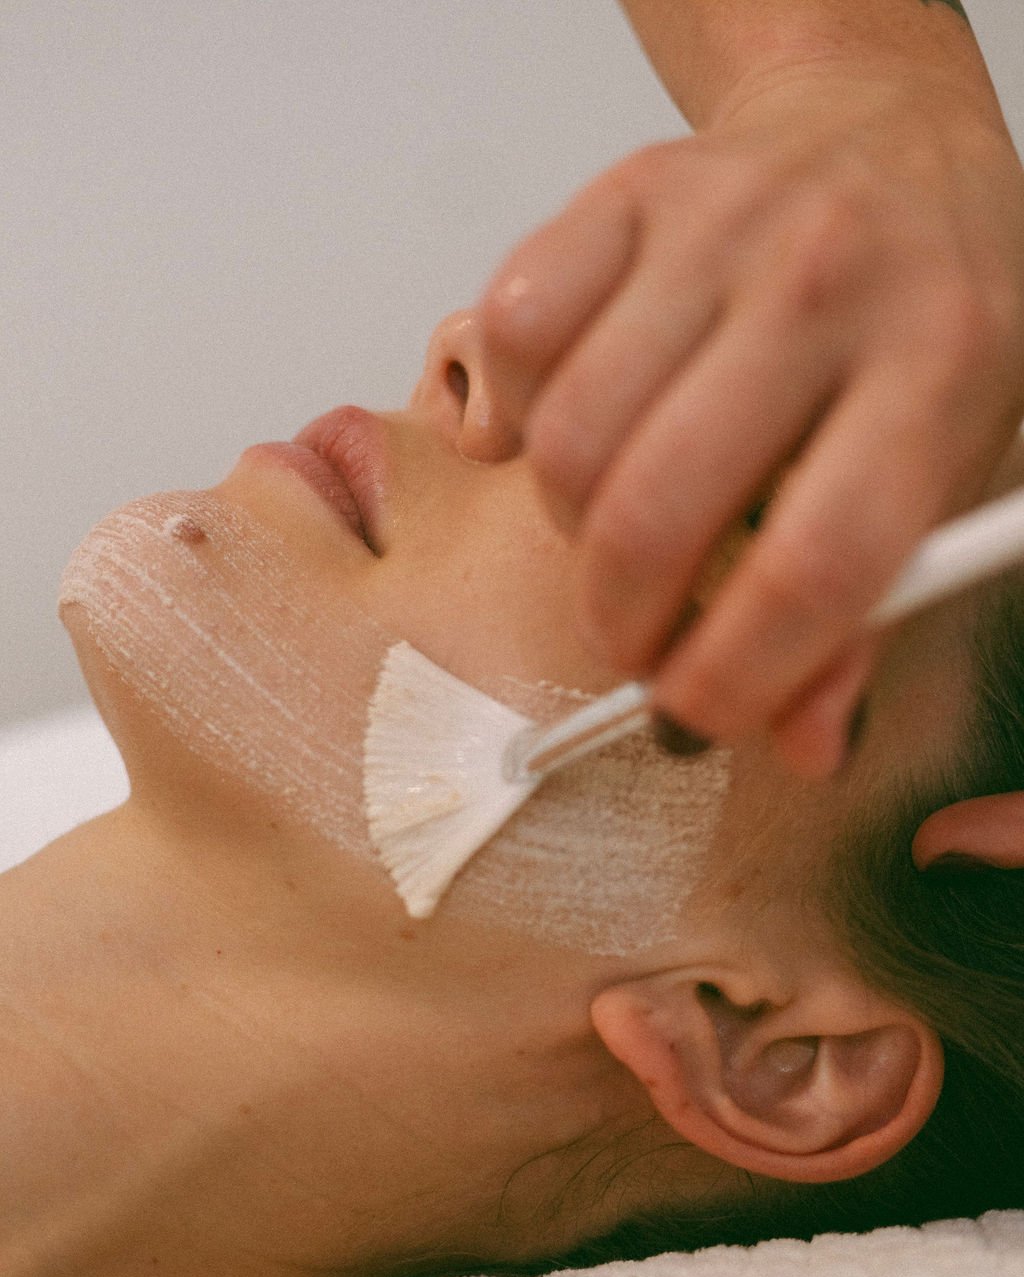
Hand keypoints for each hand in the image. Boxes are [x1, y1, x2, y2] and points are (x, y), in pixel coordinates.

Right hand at [478, 65, 1023, 774]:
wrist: (887, 132)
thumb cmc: (929, 313)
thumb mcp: (953, 466)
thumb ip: (875, 610)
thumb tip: (800, 743)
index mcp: (942, 369)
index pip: (821, 568)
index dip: (738, 677)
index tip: (698, 714)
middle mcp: (828, 283)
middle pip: (660, 510)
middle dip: (622, 624)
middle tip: (634, 642)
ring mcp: (719, 227)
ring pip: (568, 439)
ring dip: (568, 527)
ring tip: (613, 527)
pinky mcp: (627, 193)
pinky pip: (512, 332)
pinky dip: (514, 411)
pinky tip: (564, 422)